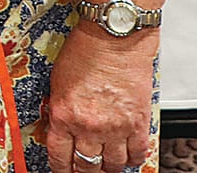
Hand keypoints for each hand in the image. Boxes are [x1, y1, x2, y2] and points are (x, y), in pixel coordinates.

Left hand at [41, 27, 155, 172]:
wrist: (115, 36)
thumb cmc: (86, 50)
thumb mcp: (58, 81)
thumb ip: (60, 109)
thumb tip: (60, 127)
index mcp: (64, 115)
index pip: (59, 156)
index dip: (61, 169)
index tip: (63, 170)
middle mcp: (89, 126)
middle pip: (87, 166)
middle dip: (84, 171)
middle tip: (85, 169)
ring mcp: (115, 128)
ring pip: (113, 166)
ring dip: (109, 167)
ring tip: (107, 164)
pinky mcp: (138, 124)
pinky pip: (137, 154)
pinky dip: (132, 159)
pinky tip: (128, 156)